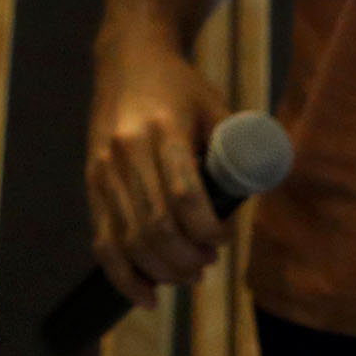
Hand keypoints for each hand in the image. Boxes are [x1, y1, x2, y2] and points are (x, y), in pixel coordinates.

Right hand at [85, 33, 226, 305]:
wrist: (128, 59)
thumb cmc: (181, 85)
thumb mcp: (216, 106)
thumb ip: (236, 149)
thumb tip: (264, 192)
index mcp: (162, 129)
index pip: (184, 196)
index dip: (208, 231)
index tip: (225, 240)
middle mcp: (126, 152)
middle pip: (155, 227)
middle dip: (186, 260)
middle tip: (209, 266)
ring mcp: (103, 170)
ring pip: (128, 240)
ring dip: (161, 270)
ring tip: (188, 276)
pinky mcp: (91, 183)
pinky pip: (103, 240)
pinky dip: (123, 275)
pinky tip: (147, 296)